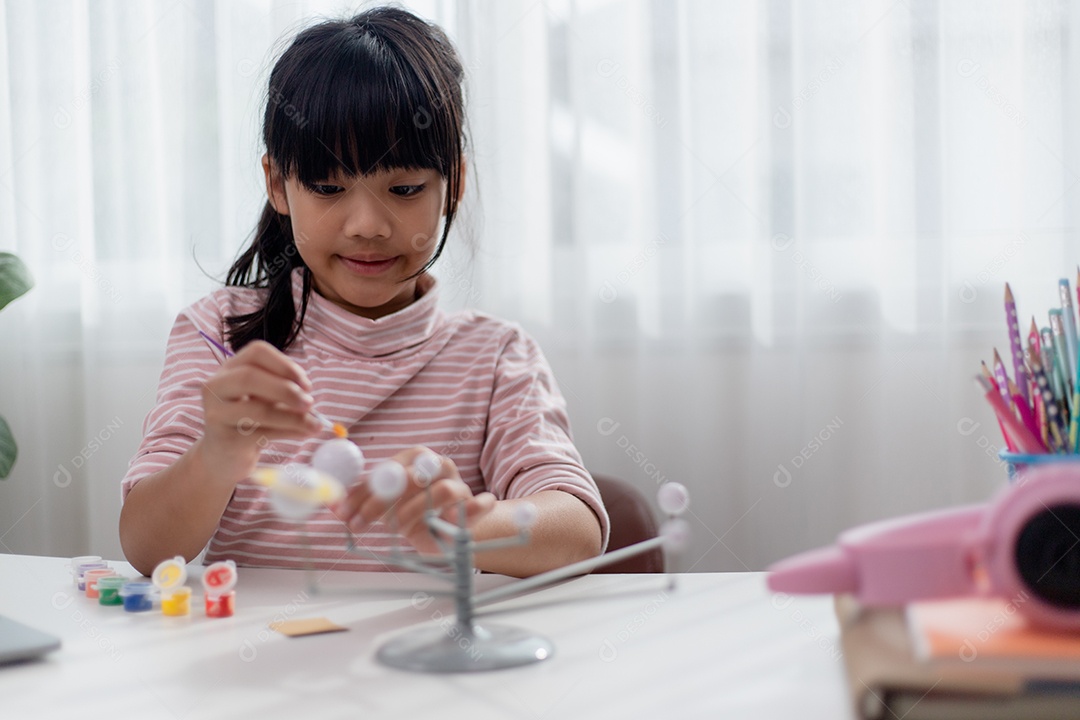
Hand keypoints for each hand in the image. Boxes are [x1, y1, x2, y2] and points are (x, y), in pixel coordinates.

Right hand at [197, 340, 320, 483]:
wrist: (224, 455)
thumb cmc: (251, 420)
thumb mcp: (268, 400)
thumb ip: (285, 393)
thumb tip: (308, 397)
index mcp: (231, 368)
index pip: (256, 352)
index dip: (285, 365)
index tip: (306, 384)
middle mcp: (217, 386)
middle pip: (249, 376)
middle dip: (286, 390)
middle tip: (310, 403)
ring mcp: (216, 412)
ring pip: (256, 409)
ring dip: (293, 417)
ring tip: (315, 424)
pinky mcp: (223, 438)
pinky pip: (260, 433)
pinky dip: (289, 432)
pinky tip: (305, 433)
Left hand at [332, 446, 495, 554]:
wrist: (452, 529)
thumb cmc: (415, 513)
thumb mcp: (386, 507)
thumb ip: (363, 503)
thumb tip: (330, 504)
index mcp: (414, 459)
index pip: (385, 470)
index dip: (361, 492)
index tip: (342, 513)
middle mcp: (437, 465)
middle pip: (409, 476)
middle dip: (380, 501)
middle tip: (359, 523)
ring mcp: (459, 484)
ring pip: (440, 490)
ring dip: (413, 511)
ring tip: (396, 529)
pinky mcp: (476, 504)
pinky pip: (480, 503)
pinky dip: (472, 508)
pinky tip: (452, 521)